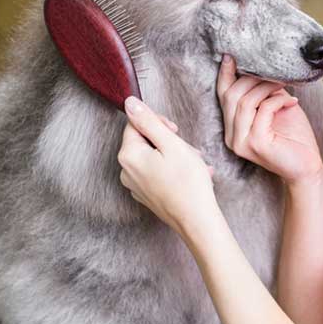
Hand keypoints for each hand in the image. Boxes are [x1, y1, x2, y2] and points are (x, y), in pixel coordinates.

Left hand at [118, 97, 218, 233]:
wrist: (197, 221)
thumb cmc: (188, 182)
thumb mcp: (171, 143)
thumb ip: (149, 121)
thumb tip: (129, 102)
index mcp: (128, 155)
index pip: (135, 124)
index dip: (157, 123)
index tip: (176, 132)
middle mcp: (126, 171)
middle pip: (144, 141)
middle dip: (168, 141)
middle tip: (188, 151)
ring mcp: (135, 186)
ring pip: (152, 158)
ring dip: (173, 156)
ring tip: (194, 165)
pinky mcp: (146, 196)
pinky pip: (155, 174)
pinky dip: (171, 171)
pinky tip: (189, 177)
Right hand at [217, 54, 322, 184]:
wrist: (308, 167)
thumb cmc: (294, 138)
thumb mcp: (275, 108)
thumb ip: (263, 92)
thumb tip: (258, 68)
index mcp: (233, 128)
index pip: (223, 96)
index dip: (225, 74)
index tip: (232, 55)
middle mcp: (232, 136)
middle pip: (231, 95)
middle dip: (252, 78)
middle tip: (273, 72)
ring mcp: (241, 142)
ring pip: (245, 101)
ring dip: (266, 87)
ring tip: (284, 83)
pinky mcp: (255, 143)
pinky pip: (263, 110)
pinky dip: (278, 101)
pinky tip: (292, 101)